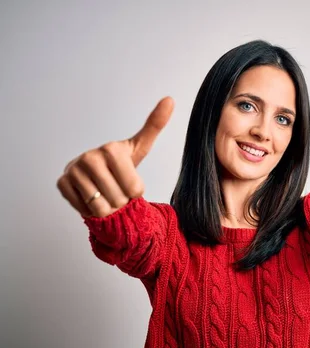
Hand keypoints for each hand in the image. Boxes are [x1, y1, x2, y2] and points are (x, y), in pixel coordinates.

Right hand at [57, 97, 173, 217]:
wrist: (94, 174)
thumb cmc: (120, 163)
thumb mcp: (139, 147)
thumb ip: (155, 125)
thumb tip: (170, 99)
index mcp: (111, 149)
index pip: (135, 189)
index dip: (135, 191)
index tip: (128, 179)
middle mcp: (90, 157)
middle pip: (119, 200)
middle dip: (120, 200)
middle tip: (115, 187)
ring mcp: (73, 170)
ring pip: (101, 208)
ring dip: (106, 207)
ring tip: (104, 192)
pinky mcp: (61, 184)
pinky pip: (84, 209)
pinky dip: (90, 209)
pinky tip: (91, 195)